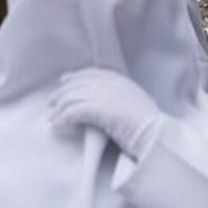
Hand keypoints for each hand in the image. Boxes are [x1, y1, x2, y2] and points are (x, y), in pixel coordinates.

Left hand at [48, 68, 162, 159]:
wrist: (156, 134)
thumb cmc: (148, 125)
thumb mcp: (133, 102)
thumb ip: (118, 97)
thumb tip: (100, 103)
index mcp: (120, 80)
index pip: (91, 73)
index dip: (75, 76)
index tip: (63, 81)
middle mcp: (111, 84)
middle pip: (77, 84)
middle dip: (61, 93)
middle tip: (51, 103)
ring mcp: (105, 94)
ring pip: (71, 97)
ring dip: (59, 108)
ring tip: (52, 118)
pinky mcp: (99, 108)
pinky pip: (72, 111)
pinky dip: (62, 118)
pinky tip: (57, 125)